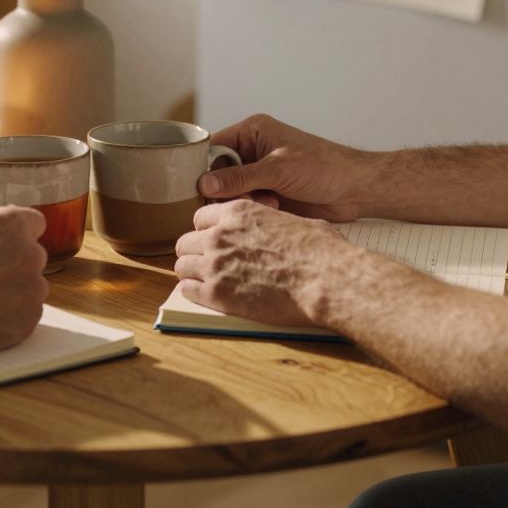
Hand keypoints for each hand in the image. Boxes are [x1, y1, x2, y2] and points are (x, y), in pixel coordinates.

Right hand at [0, 206, 48, 362]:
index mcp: (11, 227)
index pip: (33, 221)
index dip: (18, 231)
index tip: (6, 239)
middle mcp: (30, 255)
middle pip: (31, 256)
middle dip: (12, 263)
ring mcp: (33, 291)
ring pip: (30, 287)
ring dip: (12, 290)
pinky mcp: (30, 320)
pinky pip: (26, 313)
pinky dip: (10, 316)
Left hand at [173, 200, 361, 328]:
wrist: (325, 280)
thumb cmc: (320, 250)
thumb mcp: (293, 221)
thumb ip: (269, 222)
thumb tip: (278, 227)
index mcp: (238, 212)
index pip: (201, 217)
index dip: (207, 230)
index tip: (214, 241)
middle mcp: (219, 234)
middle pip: (186, 241)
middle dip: (195, 252)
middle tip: (207, 263)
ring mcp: (214, 264)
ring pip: (181, 266)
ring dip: (192, 273)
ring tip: (205, 281)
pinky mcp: (216, 293)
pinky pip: (186, 290)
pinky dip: (193, 292)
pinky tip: (206, 295)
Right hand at [200, 114, 375, 221]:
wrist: (355, 188)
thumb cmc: (323, 167)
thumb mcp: (278, 169)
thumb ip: (240, 178)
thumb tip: (204, 184)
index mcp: (252, 132)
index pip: (213, 147)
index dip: (204, 167)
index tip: (200, 188)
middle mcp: (252, 151)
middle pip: (218, 173)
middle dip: (227, 190)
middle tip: (244, 198)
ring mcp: (259, 174)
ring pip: (231, 192)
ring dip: (243, 201)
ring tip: (266, 203)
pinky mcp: (267, 193)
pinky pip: (246, 204)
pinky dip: (254, 209)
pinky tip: (273, 208)